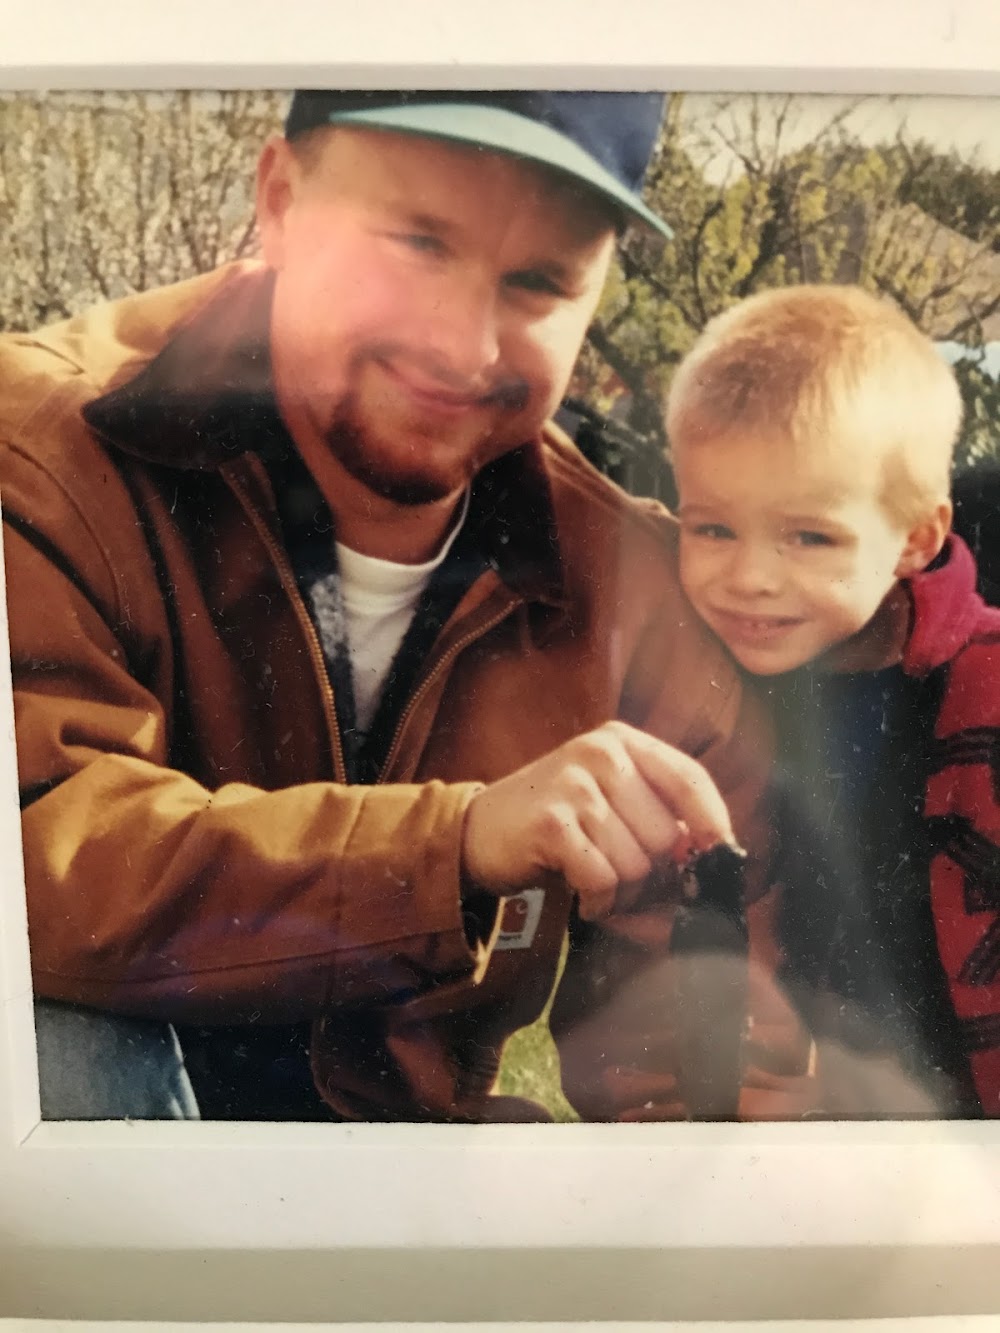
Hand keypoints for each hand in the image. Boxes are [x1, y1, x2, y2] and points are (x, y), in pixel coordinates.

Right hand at [462, 720, 736, 920]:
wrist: (478, 831)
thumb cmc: (558, 822)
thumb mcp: (609, 801)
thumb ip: (658, 819)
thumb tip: (714, 867)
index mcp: (622, 742)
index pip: (689, 778)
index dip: (712, 822)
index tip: (716, 856)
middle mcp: (601, 754)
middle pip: (666, 835)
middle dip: (653, 873)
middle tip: (622, 877)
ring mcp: (574, 786)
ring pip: (637, 864)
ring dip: (622, 891)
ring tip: (595, 880)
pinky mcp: (551, 824)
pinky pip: (604, 880)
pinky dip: (598, 901)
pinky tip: (580, 892)